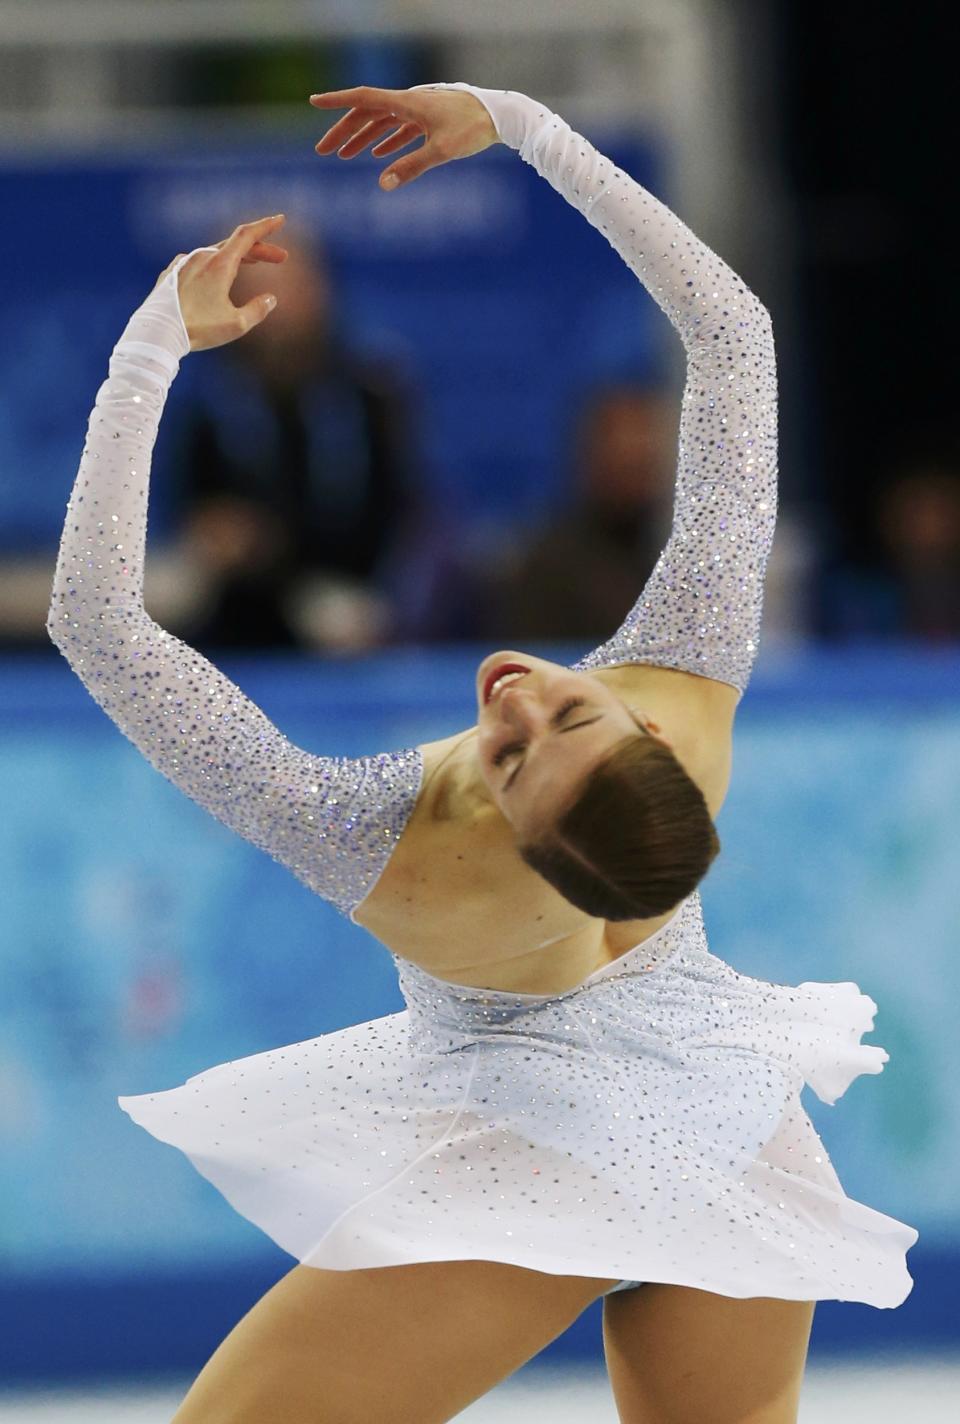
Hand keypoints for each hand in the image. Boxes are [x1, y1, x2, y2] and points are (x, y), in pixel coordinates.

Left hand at [153, 215, 288, 351]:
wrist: (158, 333)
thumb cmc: (198, 330)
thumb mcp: (236, 324)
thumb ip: (258, 309)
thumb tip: (270, 299)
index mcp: (219, 264)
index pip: (247, 236)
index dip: (266, 227)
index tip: (280, 219)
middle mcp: (201, 257)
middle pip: (235, 245)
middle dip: (259, 250)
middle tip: (279, 258)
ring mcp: (183, 263)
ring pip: (216, 253)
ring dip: (237, 257)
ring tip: (251, 265)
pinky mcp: (172, 273)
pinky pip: (197, 263)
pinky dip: (214, 265)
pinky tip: (217, 277)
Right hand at [309, 85, 497, 189]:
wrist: (500, 119)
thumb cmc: (472, 130)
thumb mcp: (440, 151)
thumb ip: (410, 167)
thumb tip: (382, 184)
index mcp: (406, 103)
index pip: (364, 99)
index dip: (337, 102)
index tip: (314, 102)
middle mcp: (408, 103)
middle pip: (367, 114)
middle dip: (343, 131)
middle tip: (323, 151)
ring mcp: (418, 111)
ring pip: (381, 122)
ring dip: (361, 138)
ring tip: (343, 156)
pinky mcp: (428, 121)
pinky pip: (399, 129)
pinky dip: (386, 141)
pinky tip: (377, 156)